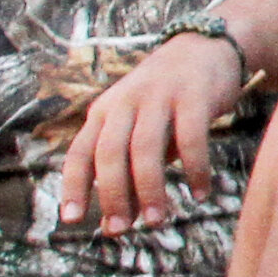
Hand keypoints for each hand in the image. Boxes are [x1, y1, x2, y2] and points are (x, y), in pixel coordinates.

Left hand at [65, 27, 250, 233]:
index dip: (73, 186)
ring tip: (157, 221)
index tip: (72, 219)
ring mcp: (159, 96)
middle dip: (112, 195)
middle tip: (121, 229)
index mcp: (104, 111)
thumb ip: (130, 167)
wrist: (205, 47)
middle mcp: (125, 101)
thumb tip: (121, 220)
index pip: (80, 152)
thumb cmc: (165, 100)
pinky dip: (195, 170)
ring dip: (150, 189)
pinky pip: (192, 139)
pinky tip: (200, 194)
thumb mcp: (137, 126)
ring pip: (145, 148)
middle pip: (110, 152)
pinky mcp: (194, 95)